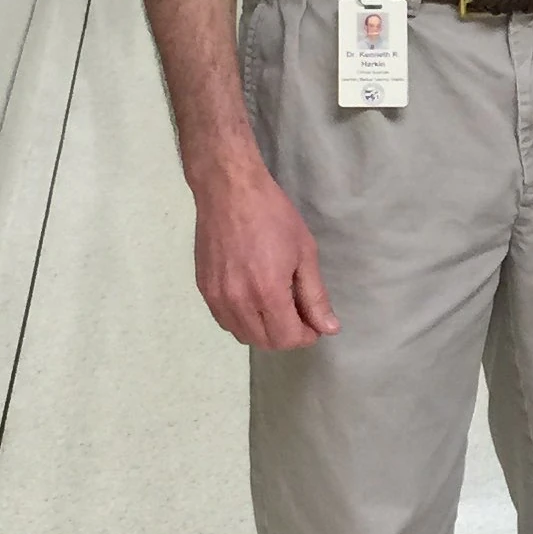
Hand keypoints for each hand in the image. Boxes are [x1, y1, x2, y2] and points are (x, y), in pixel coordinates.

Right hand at [191, 152, 335, 346]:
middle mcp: (238, 302)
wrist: (229, 191)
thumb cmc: (273, 215)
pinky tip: (253, 300)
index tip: (313, 322)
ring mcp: (216, 297)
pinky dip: (243, 320)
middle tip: (298, 314)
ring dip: (264, 331)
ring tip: (276, 306)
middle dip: (287, 335)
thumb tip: (329, 328)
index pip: (287, 339)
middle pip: (265, 342)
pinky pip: (225, 320)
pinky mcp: (204, 289)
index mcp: (267, 293)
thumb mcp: (304, 253)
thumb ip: (315, 296)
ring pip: (242, 335)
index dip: (306, 336)